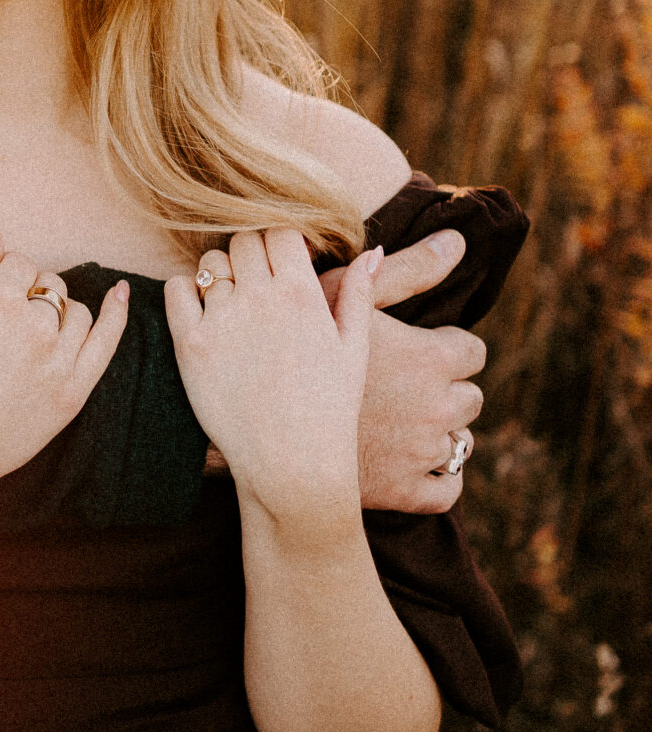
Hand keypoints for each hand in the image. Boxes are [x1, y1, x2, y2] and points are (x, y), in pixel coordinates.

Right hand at [0, 240, 129, 522]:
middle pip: (50, 286)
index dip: (5, 278)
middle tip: (4, 327)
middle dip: (31, 294)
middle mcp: (34, 326)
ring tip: (34, 335)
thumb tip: (0, 241)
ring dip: (60, 312)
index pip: (20, 264)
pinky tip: (120, 295)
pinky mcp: (72, 394)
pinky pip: (105, 343)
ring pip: (77, 312)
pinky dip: (116, 314)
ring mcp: (58, 362)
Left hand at [166, 231, 380, 544]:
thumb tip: (370, 252)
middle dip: (251, 251)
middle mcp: (261, 299)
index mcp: (303, 294)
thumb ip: (359, 295)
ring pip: (210, 262)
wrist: (292, 464)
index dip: (280, 241)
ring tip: (231, 298)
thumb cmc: (329, 409)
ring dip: (220, 271)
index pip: (280, 230)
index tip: (281, 261)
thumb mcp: (354, 350)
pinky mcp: (190, 346)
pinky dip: (185, 290)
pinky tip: (202, 310)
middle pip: (244, 239)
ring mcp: (223, 320)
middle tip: (255, 278)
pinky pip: (176, 290)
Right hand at [318, 229, 486, 511]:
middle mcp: (438, 407)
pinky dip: (438, 480)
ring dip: (438, 433)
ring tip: (397, 421)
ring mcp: (422, 453)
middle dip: (444, 392)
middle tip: (402, 386)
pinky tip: (413, 464)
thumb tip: (456, 240)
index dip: (446, 348)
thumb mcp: (343, 299)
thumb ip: (403, 270)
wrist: (259, 423)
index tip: (417, 350)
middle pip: (469, 398)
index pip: (472, 351)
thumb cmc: (294, 353)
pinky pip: (446, 490)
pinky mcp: (405, 492)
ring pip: (458, 444)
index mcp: (431, 358)